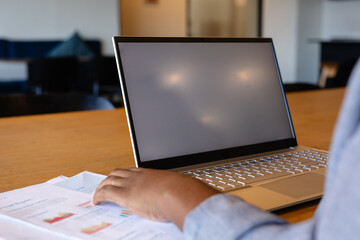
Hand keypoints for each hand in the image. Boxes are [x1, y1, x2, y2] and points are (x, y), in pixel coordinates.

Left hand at [92, 168, 218, 229]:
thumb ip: (175, 190)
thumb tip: (185, 194)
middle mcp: (138, 175)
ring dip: (102, 186)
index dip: (124, 175)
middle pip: (118, 172)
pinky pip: (105, 192)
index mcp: (150, 173)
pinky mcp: (124, 194)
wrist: (178, 193)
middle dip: (110, 178)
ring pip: (109, 179)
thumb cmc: (182, 192)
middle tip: (106, 185)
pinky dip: (98, 195)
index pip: (132, 171)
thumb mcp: (177, 188)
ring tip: (99, 193)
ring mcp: (130, 183)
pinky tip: (95, 201)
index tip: (122, 179)